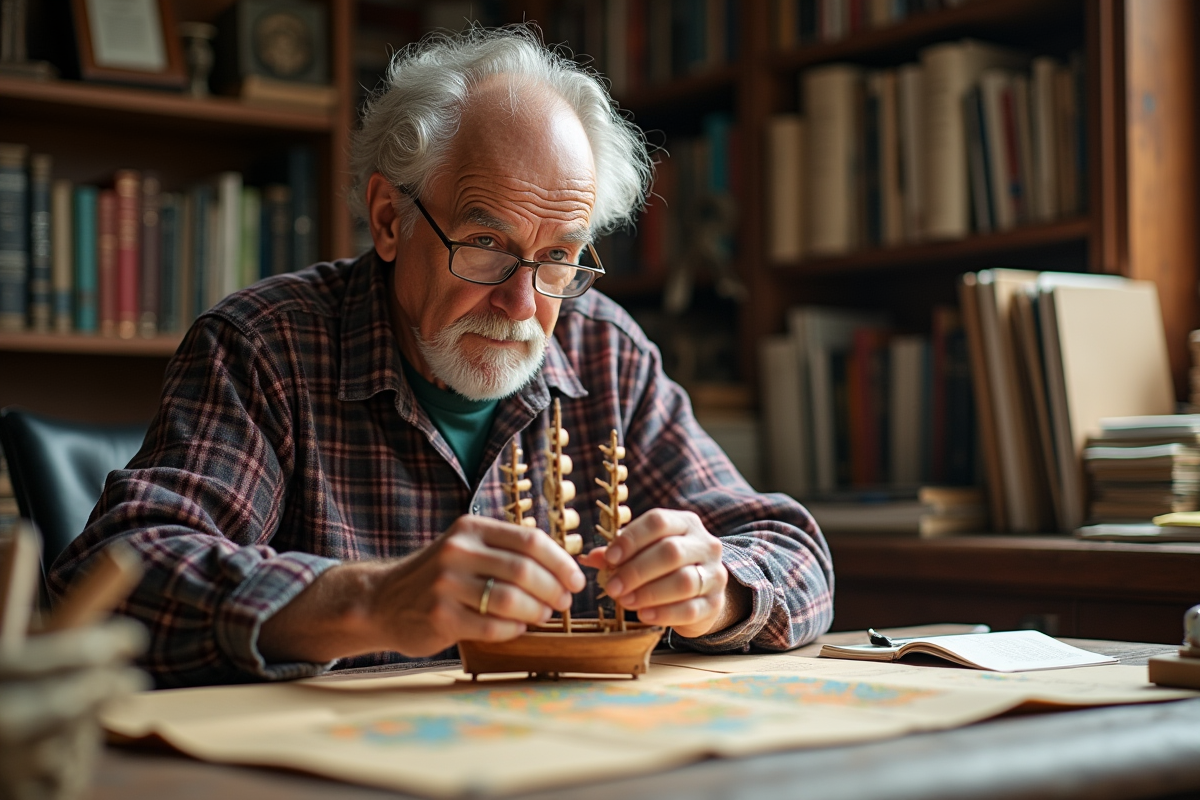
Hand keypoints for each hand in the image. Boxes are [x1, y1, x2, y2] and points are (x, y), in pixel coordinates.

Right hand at [368, 516, 584, 656]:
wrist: (382, 600)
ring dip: (537, 611)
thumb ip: (505, 550)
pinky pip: (492, 626)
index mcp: (471, 528)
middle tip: (564, 602)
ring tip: (543, 615)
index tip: (576, 579)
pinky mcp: (440, 616)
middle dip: (554, 589)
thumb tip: (563, 565)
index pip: (530, 540)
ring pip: (511, 600)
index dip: (561, 562)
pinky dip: (514, 629)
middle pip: (524, 570)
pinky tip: (518, 628)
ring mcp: (446, 584)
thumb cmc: (439, 576)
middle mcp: (457, 551)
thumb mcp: (467, 548)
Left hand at [577, 509, 738, 637]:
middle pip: (671, 552)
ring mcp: (715, 574)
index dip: (631, 539)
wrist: (702, 594)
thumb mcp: (645, 553)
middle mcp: (705, 544)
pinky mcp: (715, 603)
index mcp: (685, 523)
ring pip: (684, 581)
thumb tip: (590, 558)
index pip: (658, 521)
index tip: (610, 558)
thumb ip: (619, 554)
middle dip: (636, 571)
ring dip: (649, 593)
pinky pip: (690, 609)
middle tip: (612, 587)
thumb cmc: (665, 568)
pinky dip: (663, 613)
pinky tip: (643, 614)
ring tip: (625, 601)